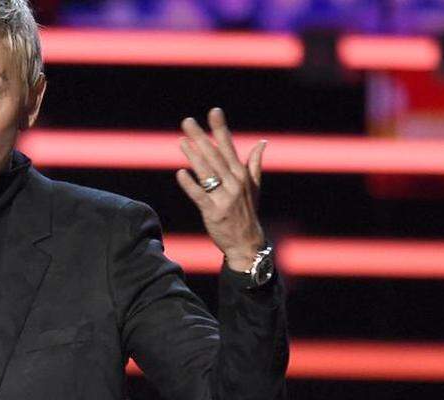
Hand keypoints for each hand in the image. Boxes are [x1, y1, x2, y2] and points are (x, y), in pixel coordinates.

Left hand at [175, 107, 266, 270]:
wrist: (246, 243)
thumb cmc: (247, 213)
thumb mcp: (254, 187)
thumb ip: (254, 164)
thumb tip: (262, 143)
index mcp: (241, 175)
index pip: (229, 147)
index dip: (220, 129)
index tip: (214, 112)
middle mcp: (234, 183)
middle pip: (214, 156)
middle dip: (201, 137)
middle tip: (187, 121)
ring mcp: (224, 198)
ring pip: (207, 173)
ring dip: (193, 156)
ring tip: (181, 140)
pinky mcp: (214, 212)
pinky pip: (200, 196)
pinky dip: (191, 185)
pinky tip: (180, 173)